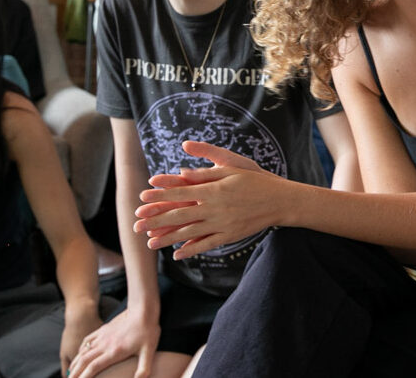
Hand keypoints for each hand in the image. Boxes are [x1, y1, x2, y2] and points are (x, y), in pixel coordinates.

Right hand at [66, 308, 159, 377]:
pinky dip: (80, 349)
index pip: (93, 368)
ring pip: (83, 351)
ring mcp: (103, 336)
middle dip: (75, 373)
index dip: (84, 377)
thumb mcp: (149, 350)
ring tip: (70, 373)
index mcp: (114, 352)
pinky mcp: (103, 329)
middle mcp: (105, 344)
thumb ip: (144, 367)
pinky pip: (87, 340)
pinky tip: (79, 354)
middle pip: (84, 361)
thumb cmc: (148, 330)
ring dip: (75, 363)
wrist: (143, 309)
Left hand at [135, 140, 280, 258]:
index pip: (180, 193)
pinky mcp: (230, 236)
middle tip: (136, 225)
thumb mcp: (232, 167)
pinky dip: (191, 250)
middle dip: (156, 220)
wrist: (279, 200)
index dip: (159, 197)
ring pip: (190, 233)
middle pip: (180, 216)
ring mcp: (222, 224)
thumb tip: (182, 161)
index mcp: (214, 189)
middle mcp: (215, 208)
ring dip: (168, 239)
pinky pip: (207, 244)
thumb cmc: (255, 179)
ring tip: (150, 243)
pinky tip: (177, 254)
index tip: (142, 199)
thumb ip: (206, 165)